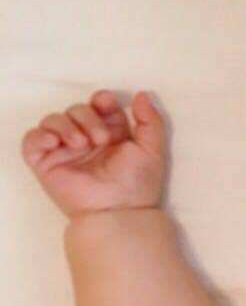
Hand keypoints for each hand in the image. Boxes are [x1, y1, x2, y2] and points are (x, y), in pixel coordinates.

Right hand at [21, 89, 166, 218]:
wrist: (119, 211)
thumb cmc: (137, 184)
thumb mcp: (152, 148)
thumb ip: (151, 120)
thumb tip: (141, 95)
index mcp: (110, 134)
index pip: (99, 105)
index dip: (101, 100)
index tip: (107, 104)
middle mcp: (86, 140)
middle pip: (76, 109)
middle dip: (87, 116)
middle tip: (100, 139)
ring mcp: (65, 151)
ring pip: (53, 119)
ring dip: (66, 125)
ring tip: (81, 144)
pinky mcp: (46, 163)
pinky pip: (32, 140)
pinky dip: (40, 136)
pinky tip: (55, 142)